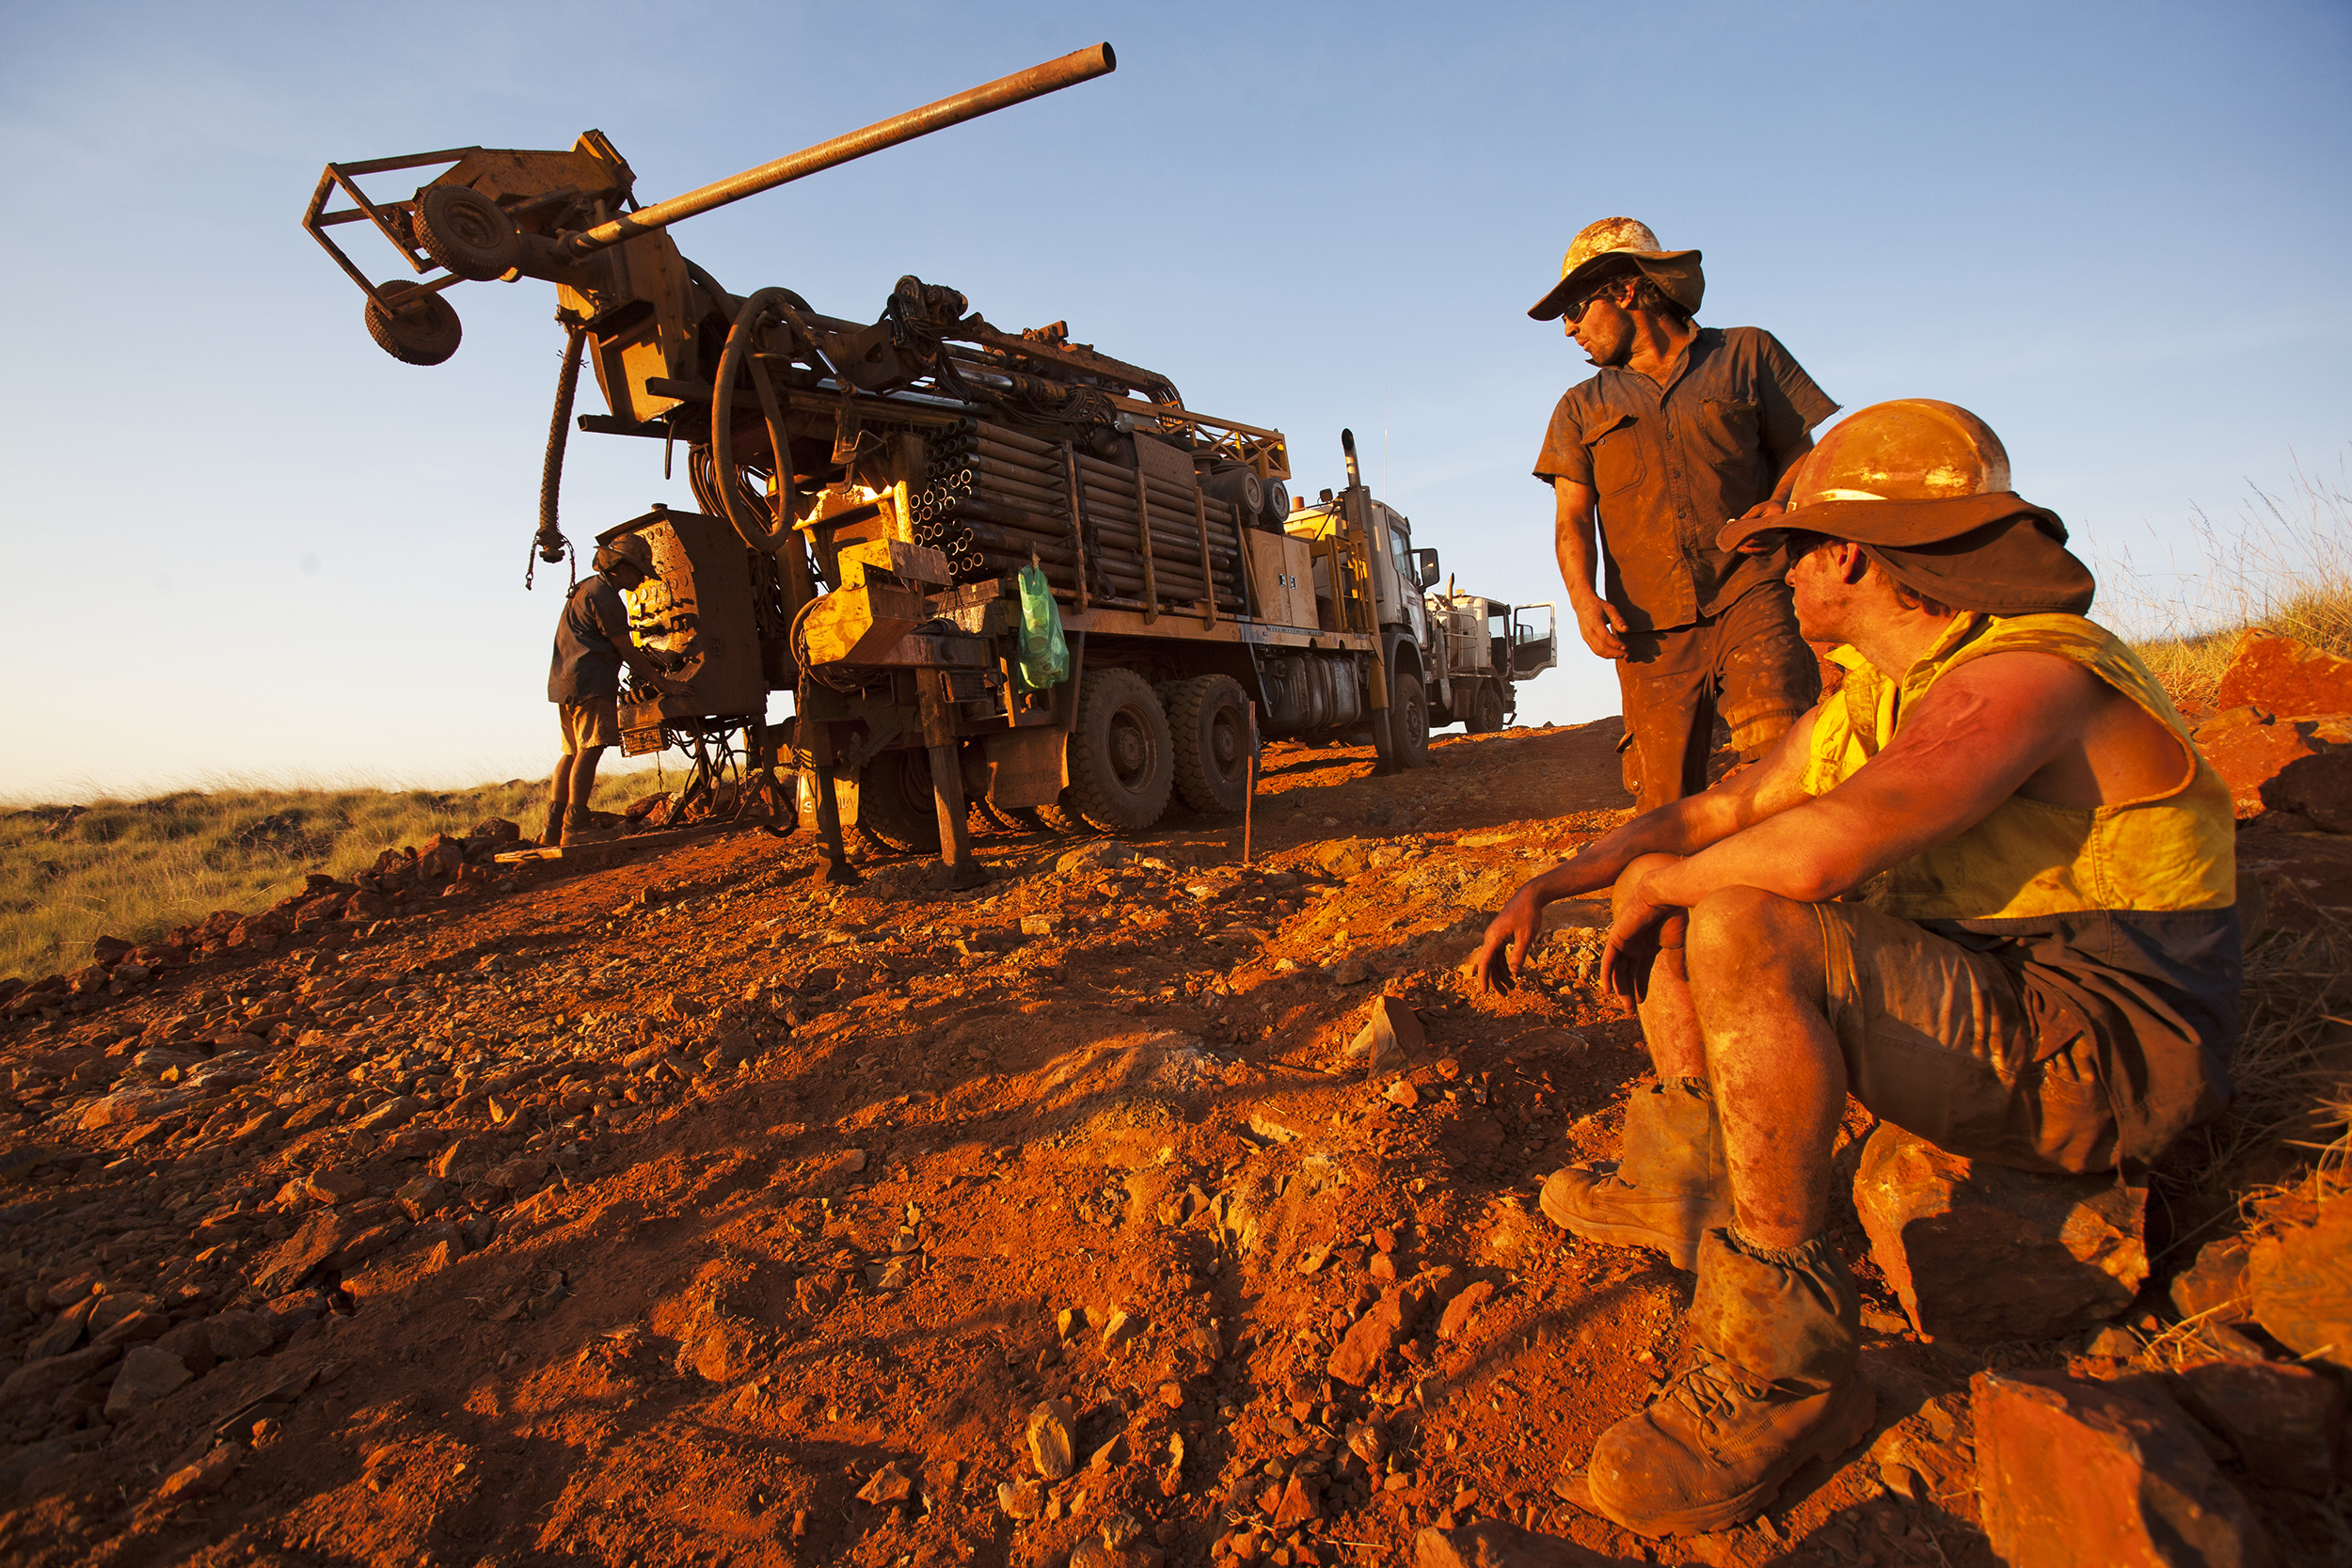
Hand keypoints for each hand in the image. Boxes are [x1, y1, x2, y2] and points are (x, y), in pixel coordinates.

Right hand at [1463, 887, 1542, 994]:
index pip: (1485, 962)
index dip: (1484, 979)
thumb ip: (1519, 954)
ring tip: (1511, 988)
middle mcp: (1491, 937)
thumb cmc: (1529, 914)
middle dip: (1495, 980)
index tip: (1484, 993)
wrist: (1530, 896)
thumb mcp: (1527, 936)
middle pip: (1489, 964)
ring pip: (1494, 960)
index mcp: (1494, 937)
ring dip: (1501, 974)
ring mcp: (1495, 936)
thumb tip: (1514, 973)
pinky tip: (1513, 974)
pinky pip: (1499, 954)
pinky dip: (1505, 964)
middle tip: (1504, 996)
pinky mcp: (1501, 935)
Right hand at [1570, 593, 1628, 660]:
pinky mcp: (1586, 639)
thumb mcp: (1609, 608)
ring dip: (1611, 655)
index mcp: (1594, 622)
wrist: (1582, 603)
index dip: (1616, 644)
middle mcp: (1588, 631)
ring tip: (1622, 655)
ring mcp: (1586, 636)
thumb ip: (1618, 619)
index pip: (1605, 637)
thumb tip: (1626, 630)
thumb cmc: (1598, 605)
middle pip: (1601, 647)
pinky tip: (1614, 652)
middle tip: (1627, 655)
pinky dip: (1605, 653)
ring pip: (1598, 651)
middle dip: (1615, 653)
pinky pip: (1595, 650)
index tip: (1626, 647)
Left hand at [1598, 874, 1682, 1008]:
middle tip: (1630, 1009)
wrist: (1664, 896)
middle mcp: (1634, 943)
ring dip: (1619, 987)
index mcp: (1648, 944)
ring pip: (1618, 969)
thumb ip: (1677, 961)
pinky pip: (1608, 960)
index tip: (1641, 1001)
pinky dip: (1607, 975)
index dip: (1640, 986)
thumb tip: (1684, 980)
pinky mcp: (1615, 937)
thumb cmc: (1674, 916)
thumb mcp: (1678, 944)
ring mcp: (1624, 940)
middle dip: (1628, 990)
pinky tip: (1607, 990)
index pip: (1640, 969)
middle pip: (1627, 971)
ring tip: (1625, 1005)